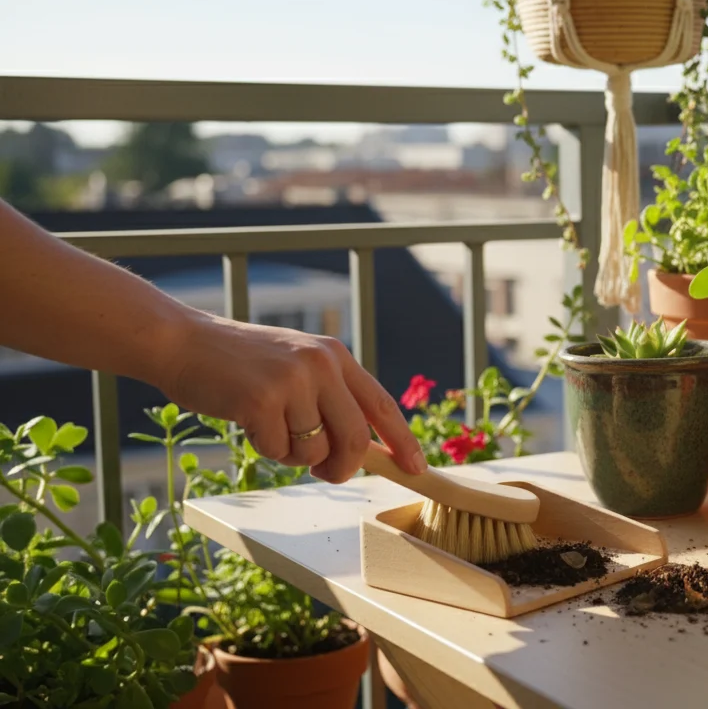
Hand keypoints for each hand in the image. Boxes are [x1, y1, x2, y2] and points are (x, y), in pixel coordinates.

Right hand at [155, 312, 425, 482]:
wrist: (182, 342)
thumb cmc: (240, 365)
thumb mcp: (297, 368)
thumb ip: (331, 399)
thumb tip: (364, 449)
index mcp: (335, 356)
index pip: (381, 405)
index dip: (403, 440)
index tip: (418, 468)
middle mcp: (321, 364)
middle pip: (354, 438)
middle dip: (342, 467)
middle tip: (325, 472)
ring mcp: (293, 381)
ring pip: (314, 449)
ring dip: (293, 455)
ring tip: (270, 426)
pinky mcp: (262, 400)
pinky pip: (278, 451)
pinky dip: (263, 449)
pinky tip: (247, 421)